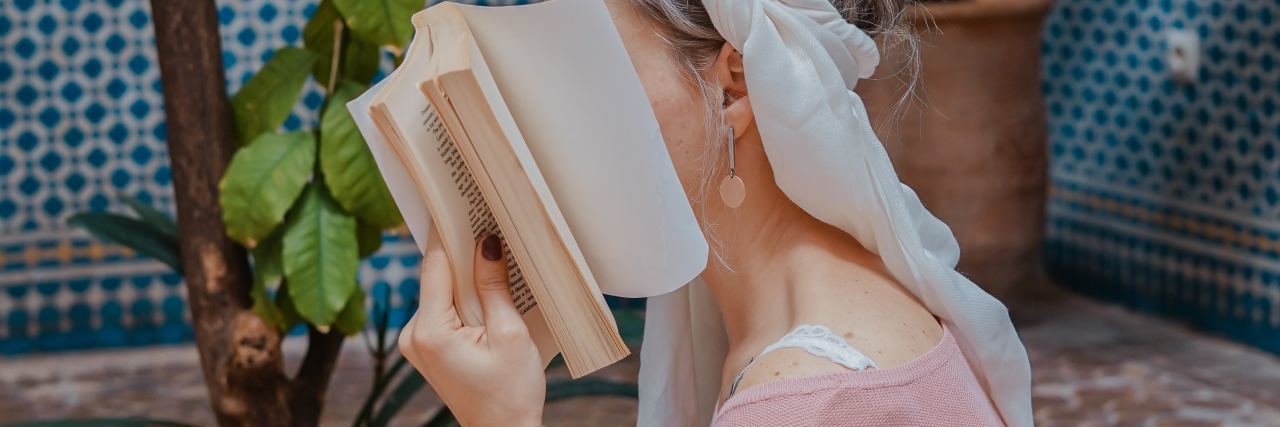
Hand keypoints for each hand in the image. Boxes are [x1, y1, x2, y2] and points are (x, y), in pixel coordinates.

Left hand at [399, 227, 544, 426]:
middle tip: (483, 220)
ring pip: (440, 290)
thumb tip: (484, 243)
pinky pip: (442, 307)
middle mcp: (413, 334)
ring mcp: (416, 342)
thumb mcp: (510, 334)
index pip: (435, 266)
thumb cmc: (511, 392)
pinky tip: (484, 287)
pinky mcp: (426, 347)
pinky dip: (462, 295)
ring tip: (491, 253)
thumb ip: (493, 286)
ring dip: (464, 275)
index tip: (455, 201)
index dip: (447, 233)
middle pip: (436, 276)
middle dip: (462, 253)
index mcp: (430, 332)